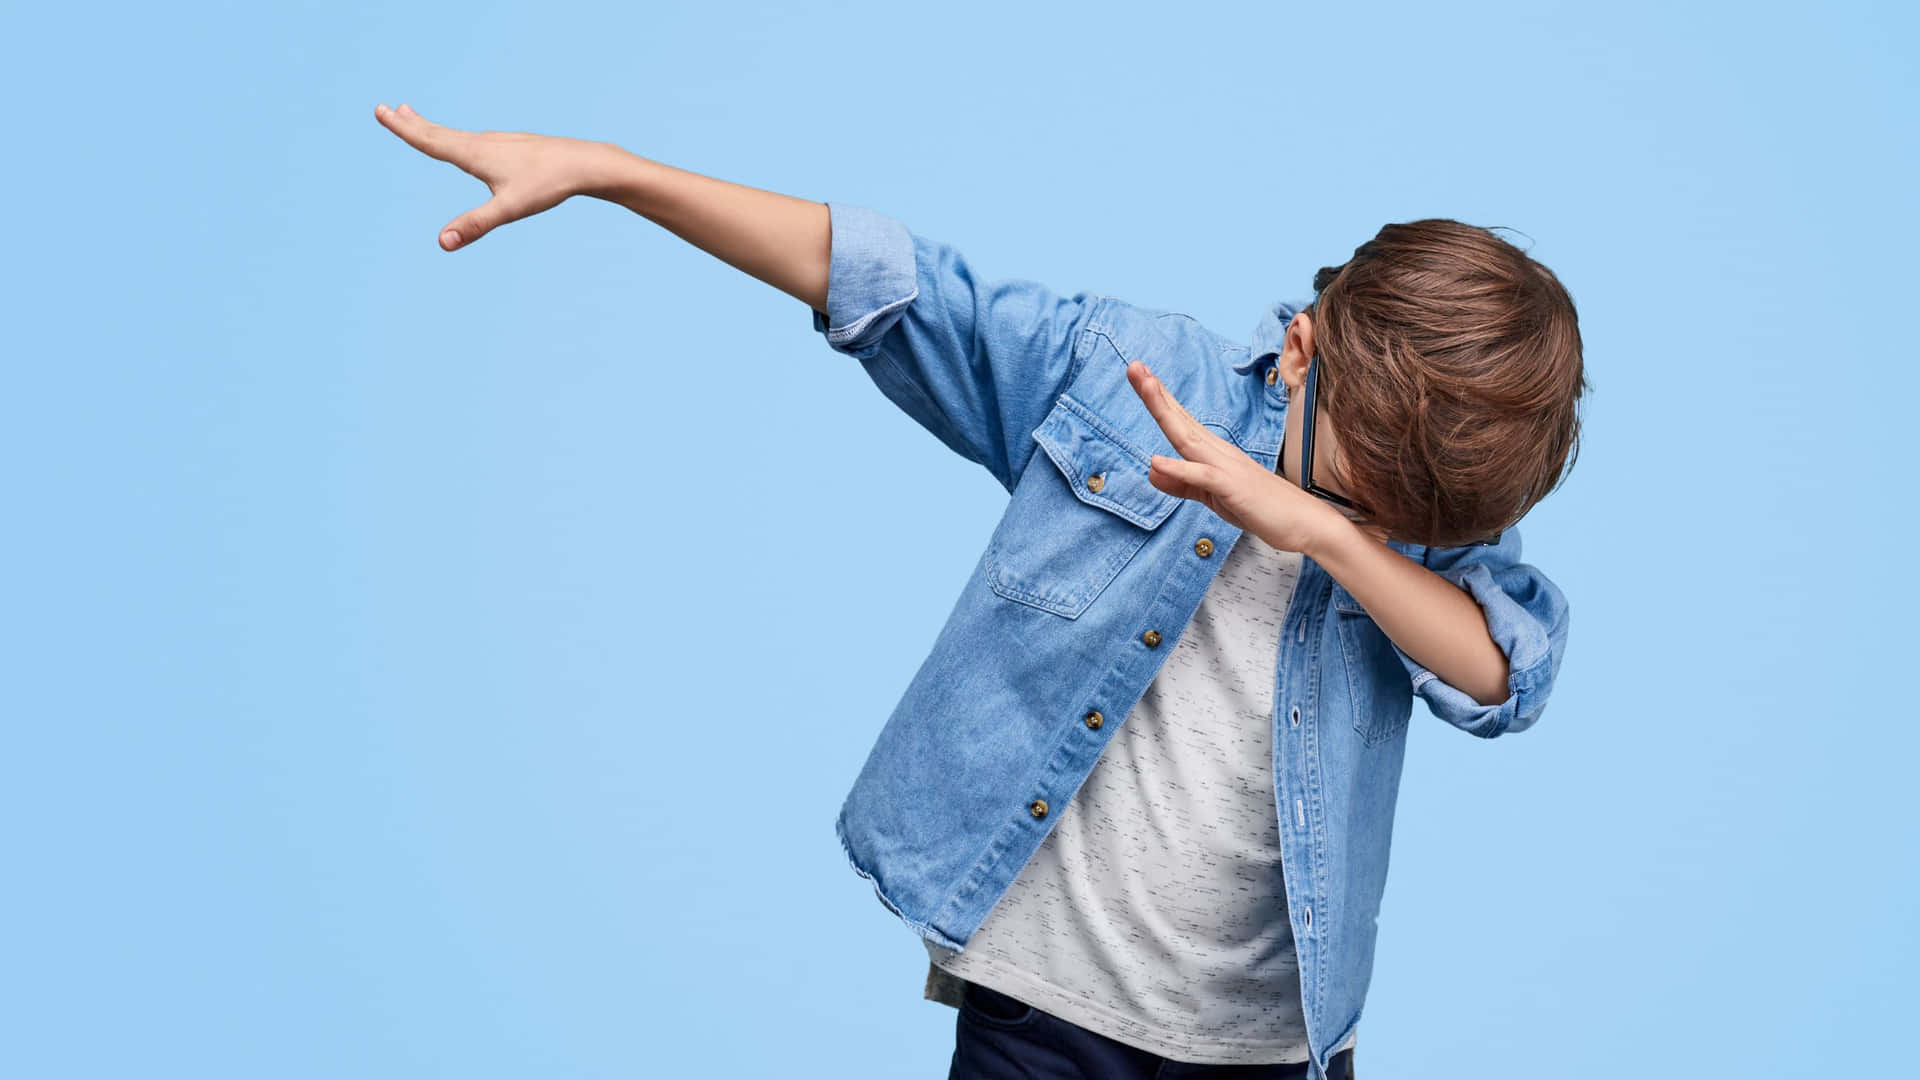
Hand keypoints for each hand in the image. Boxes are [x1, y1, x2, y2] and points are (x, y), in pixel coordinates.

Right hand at [374, 102, 619, 250]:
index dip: (403, 128)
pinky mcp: (512, 147)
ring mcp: (498, 142)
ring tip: (414, 116)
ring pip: (456, 134)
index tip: (380, 111)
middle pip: (439, 132)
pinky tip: (464, 142)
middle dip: (411, 123)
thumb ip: (474, 225)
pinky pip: (475, 139)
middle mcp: (482, 143)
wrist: (583, 163)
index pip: (429, 140)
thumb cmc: (547, 185)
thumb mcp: (509, 209)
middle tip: (387, 108)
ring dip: (431, 126)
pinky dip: (456, 136)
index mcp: (474, 153)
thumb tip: (442, 243)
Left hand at [1125, 359, 1386, 554]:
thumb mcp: (1212, 496)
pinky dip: (1178, 469)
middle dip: (1155, 393)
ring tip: (1145, 386)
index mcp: (1213, 453)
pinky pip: (1201, 477)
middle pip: (1180, 420)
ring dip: (1164, 412)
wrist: (1303, 523)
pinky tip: (1156, 461)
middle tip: (1134, 366)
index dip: (1158, 399)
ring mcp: (1225, 467)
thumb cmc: (1261, 508)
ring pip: (1187, 437)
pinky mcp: (1232, 488)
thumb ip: (1183, 483)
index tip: (1139, 375)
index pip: (1180, 422)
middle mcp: (1218, 452)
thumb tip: (1152, 467)